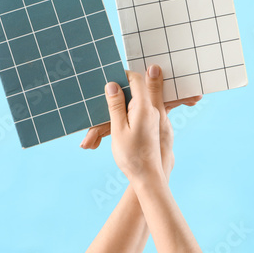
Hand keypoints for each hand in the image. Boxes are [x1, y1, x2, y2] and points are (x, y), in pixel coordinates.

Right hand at [105, 65, 167, 183]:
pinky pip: (139, 114)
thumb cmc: (132, 156)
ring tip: (99, 129)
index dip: (124, 75)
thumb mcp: (118, 129)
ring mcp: (154, 118)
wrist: (148, 177)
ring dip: (120, 109)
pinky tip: (113, 126)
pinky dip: (125, 117)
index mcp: (145, 107)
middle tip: (104, 100)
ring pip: (137, 103)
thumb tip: (113, 84)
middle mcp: (153, 109)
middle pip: (138, 90)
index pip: (137, 80)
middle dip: (120, 93)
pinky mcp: (152, 126)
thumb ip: (116, 106)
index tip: (110, 77)